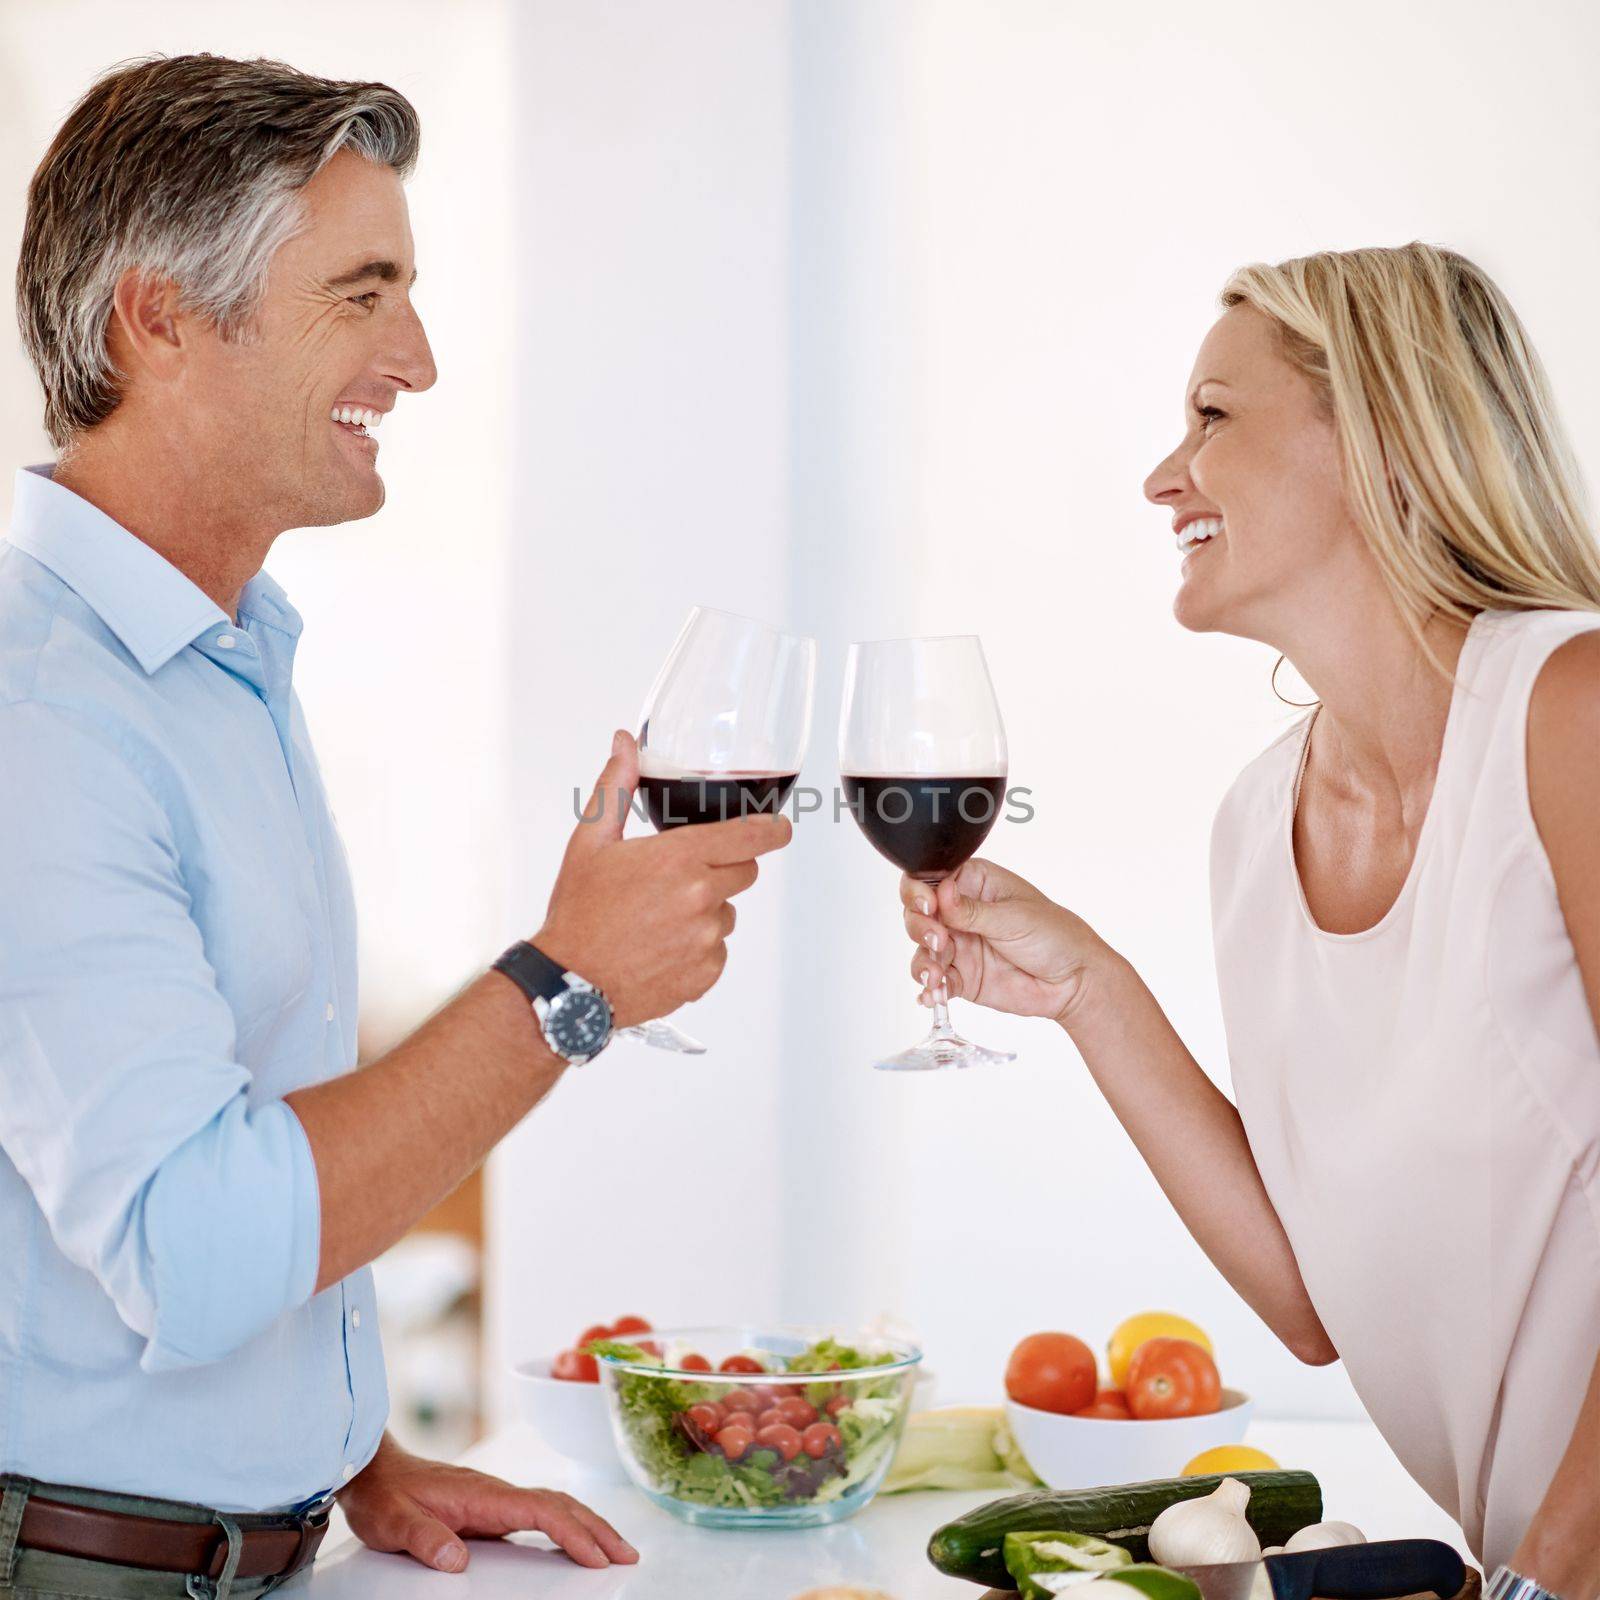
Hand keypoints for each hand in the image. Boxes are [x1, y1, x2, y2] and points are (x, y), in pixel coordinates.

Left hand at [339, 1435, 638, 1572]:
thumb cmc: (385, 1496)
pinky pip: (539, 1515)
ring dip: (588, 1525)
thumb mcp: (395, 1524)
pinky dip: (566, 1525)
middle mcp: (497, 1493)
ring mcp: (496, 1499)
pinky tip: (574, 1542)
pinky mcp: (489, 1509)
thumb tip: (457, 1562)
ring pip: (555, 1506)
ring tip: (614, 1550)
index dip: (573, 1534)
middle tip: (628, 1556)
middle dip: (598, 1529)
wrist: (372, 1470)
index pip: (542, 1511)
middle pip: (561, 1505)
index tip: (597, 1557)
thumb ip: (425, 1541)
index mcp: (483, 1495)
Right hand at [536, 731, 791, 1027]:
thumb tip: (625, 743)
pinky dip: (698, 947)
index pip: (752, 835)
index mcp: (678, 858)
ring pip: (728, 911)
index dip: (772, 829)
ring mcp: (707, 939)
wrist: (569, 984)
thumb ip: (616, 787)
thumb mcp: (590, 842)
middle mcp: (701, 897)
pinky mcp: (706, 974)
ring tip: (658, 918)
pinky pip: (717, 950)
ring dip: (706, 910)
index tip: (779, 827)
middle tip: (678, 879)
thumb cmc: (578, 912)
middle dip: (722, 868)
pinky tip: (660, 947)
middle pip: (745, 870)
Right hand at [901, 858, 1113, 1026]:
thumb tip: (940, 892)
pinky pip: (934, 981)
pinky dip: (929, 989)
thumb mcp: (1014, 917)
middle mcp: (960, 912)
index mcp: (975, 884)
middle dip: (919, 926)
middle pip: (917, 913)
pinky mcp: (961, 976)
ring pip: (921, 949)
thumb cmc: (1055, 936)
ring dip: (923, 961)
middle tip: (938, 940)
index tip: (928, 906)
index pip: (931, 878)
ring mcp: (959, 945)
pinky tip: (933, 995)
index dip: (919, 890)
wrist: (1074, 982)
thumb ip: (972, 910)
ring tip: (936, 976)